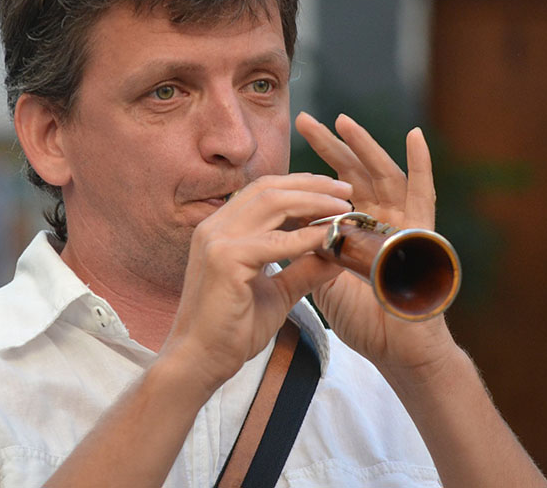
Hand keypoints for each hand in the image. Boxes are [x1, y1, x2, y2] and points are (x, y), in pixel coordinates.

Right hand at [159, 174, 351, 393]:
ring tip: (343, 207)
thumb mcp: (277, 292)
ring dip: (313, 202)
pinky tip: (329, 237)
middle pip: (269, 188)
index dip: (300, 185)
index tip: (334, 190)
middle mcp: (215, 226)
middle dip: (312, 185)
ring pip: (272, 203)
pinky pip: (274, 242)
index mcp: (222, 228)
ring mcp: (216, 240)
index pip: (263, 190)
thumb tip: (337, 253)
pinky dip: (306, 237)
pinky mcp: (224, 260)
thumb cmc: (232, 328)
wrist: (199, 360)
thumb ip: (303, 269)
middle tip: (347, 190)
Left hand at [294, 112, 456, 374]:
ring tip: (343, 121)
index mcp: (356, 229)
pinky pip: (424, 194)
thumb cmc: (364, 319)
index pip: (329, 190)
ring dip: (364, 146)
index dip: (306, 170)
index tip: (279, 152)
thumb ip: (311, 250)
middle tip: (303, 120)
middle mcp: (380, 220)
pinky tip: (414, 136)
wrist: (396, 351)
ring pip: (383, 174)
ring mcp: (403, 224)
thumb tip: (281, 225)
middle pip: (353, 174)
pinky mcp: (423, 234)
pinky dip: (421, 164)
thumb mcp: (326, 278)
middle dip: (329, 147)